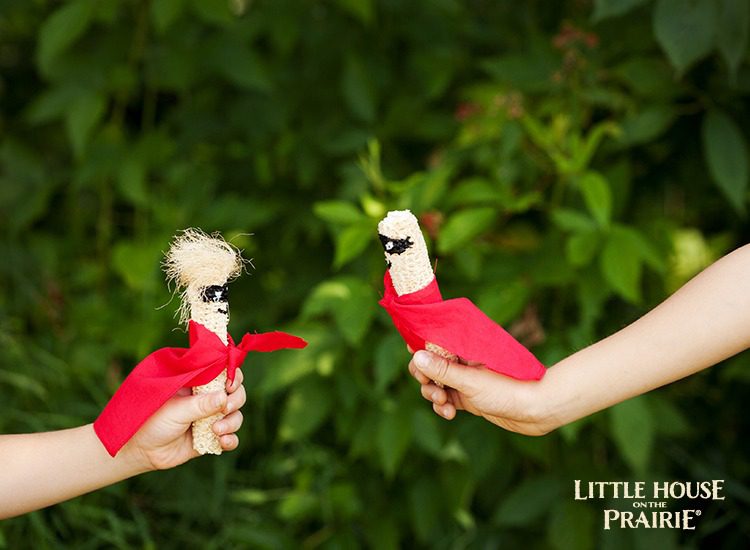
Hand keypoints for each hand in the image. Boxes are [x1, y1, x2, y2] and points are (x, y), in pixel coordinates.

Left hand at [125, 369, 246, 470]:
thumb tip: (224, 396)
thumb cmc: (151, 421)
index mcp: (198, 383)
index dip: (232, 375)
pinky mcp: (211, 437)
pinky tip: (223, 442)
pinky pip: (231, 437)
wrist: (141, 451)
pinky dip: (231, 440)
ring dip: (232, 422)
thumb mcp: (176, 410)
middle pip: (236, 393)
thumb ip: (200, 404)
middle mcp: (207, 398)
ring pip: (235, 415)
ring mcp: (211, 418)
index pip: (224, 372)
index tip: (230, 384)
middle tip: (225, 408)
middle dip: (235, 400)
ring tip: (216, 430)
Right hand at [409, 350, 555, 435]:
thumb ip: (443, 370)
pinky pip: (446, 400)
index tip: (411, 349)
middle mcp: (464, 361)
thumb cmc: (508, 389)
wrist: (536, 410)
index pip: (436, 339)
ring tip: (443, 403)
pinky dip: (443, 406)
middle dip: (425, 376)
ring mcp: (466, 380)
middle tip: (429, 385)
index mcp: (466, 347)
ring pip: (436, 384)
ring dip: (433, 394)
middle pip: (430, 364)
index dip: (421, 344)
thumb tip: (415, 356)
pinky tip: (448, 413)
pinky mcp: (469, 398)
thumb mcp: (471, 381)